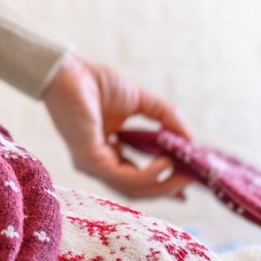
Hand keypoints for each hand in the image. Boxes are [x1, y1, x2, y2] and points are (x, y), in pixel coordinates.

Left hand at [42, 56, 191, 198]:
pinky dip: (148, 174)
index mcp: (109, 152)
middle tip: (191, 183)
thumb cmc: (98, 84)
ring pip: (132, 189)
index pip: (137, 178)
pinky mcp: (89, 160)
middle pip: (137, 189)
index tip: (188, 183)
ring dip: (162, 185)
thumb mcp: (142, 102)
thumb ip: (165, 118)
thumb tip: (190, 140)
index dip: (163, 183)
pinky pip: (123, 177)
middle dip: (167, 188)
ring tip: (184, 174)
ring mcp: (92, 165)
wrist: (69, 71)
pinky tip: (165, 163)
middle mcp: (99, 163)